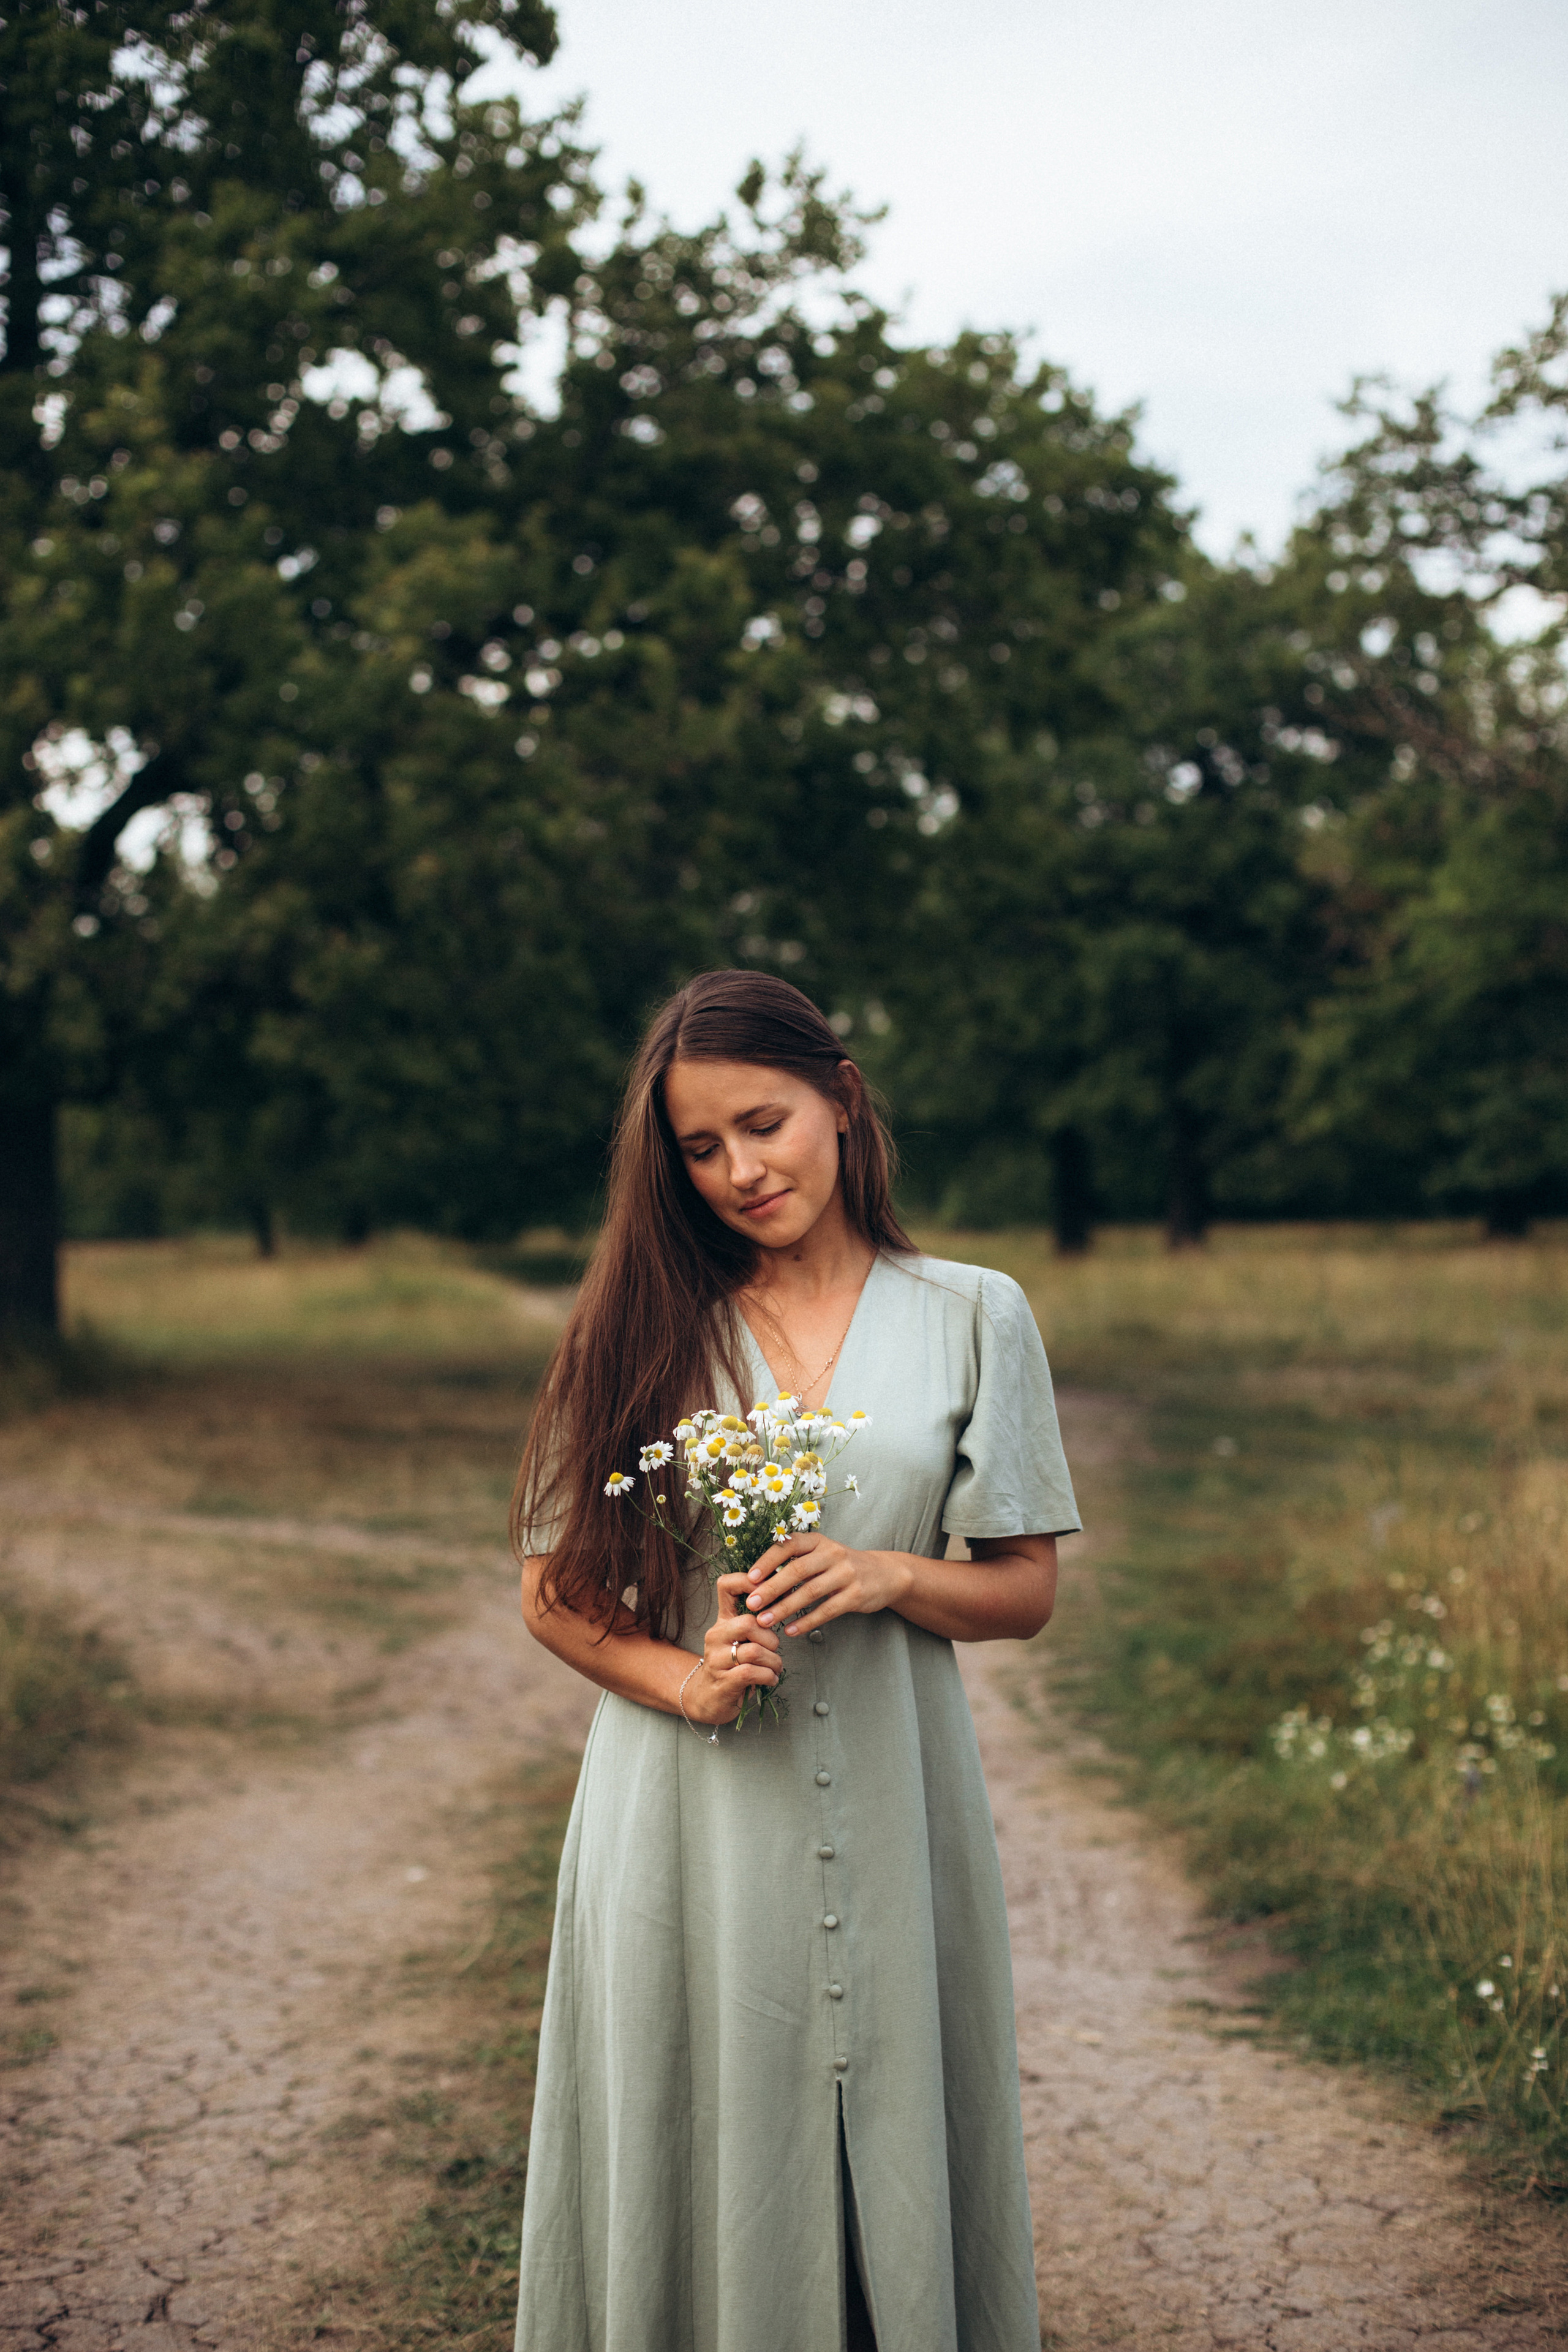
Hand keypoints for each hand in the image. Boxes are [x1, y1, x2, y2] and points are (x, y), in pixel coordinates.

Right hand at [684, 1572, 784, 1723]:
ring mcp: (716, 1659)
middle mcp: (716, 1635)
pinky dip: (769, 1677)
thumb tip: (784, 1599)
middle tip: (774, 1650)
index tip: (769, 1593)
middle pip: (748, 1623)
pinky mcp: (723, 1682)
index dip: (747, 1581)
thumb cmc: (732, 1666)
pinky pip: (752, 1673)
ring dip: (774, 1662)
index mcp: (723, 1621)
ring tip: (774, 1668)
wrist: (707, 1699)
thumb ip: (756, 1621)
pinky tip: (770, 1679)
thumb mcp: (741, 1639)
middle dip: (771, 1638)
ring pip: (754, 1651)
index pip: (726, 1586)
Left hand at [741, 1534, 911, 1639]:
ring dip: (785, 1608)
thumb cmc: (841, 1566)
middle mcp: (833, 1553)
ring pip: (810, 1592)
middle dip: (771, 1588)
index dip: (768, 1561)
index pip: (789, 1545)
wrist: (884, 1574)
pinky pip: (827, 1610)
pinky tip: (791, 1630)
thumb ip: (796, 1561)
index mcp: (819, 1541)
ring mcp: (846, 1573)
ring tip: (765, 1621)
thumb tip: (757, 1580)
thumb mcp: (821, 1554)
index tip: (749, 1578)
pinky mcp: (856, 1595)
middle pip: (797, 1570)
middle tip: (752, 1604)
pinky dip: (807, 1621)